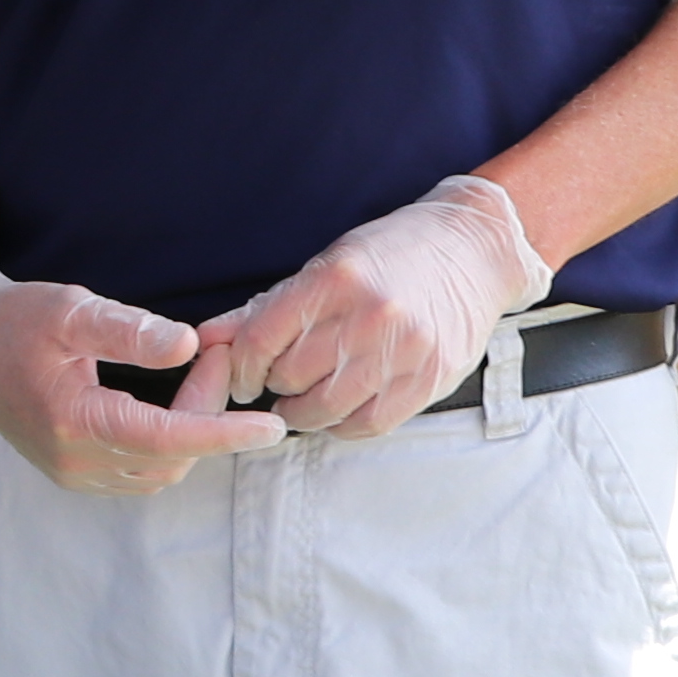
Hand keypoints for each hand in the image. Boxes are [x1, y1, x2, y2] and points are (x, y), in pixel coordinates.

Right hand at [0, 254, 277, 495]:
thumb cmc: (16, 318)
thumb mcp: (71, 309)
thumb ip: (130, 329)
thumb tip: (189, 345)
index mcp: (75, 423)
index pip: (167, 439)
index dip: (224, 435)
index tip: (271, 428)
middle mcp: (76, 462)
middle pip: (172, 455)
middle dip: (209, 412)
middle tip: (220, 355)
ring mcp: (74, 475)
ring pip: (161, 471)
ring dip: (191, 430)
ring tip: (200, 373)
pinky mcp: (75, 475)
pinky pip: (141, 473)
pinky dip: (169, 443)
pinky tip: (173, 402)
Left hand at [202, 175, 549, 436]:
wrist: (473, 250)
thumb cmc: (391, 255)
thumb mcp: (326, 266)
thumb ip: (264, 309)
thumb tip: (205, 340)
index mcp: (335, 280)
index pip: (261, 341)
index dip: (241, 368)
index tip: (242, 376)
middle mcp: (370, 316)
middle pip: (290, 377)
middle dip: (274, 385)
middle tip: (277, 382)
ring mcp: (403, 351)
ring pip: (325, 409)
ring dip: (302, 412)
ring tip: (302, 399)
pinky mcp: (428, 380)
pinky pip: (367, 424)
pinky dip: (342, 425)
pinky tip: (339, 409)